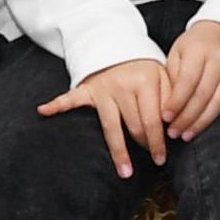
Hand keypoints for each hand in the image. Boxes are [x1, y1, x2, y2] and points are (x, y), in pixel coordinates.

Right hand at [42, 57, 171, 178]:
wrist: (120, 46)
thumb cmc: (145, 68)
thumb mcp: (164, 76)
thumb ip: (171, 97)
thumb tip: (175, 127)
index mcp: (146, 80)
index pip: (153, 119)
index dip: (159, 140)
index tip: (163, 157)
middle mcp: (123, 85)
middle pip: (134, 126)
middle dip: (145, 145)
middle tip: (153, 159)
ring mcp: (103, 88)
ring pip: (111, 126)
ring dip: (119, 152)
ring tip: (126, 172)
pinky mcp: (87, 89)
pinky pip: (71, 98)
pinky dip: (57, 104)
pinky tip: (43, 111)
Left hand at [162, 19, 219, 140]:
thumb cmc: (194, 46)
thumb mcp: (177, 53)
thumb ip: (172, 78)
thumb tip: (166, 109)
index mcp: (199, 49)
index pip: (187, 81)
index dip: (176, 102)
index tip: (165, 118)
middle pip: (203, 95)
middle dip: (186, 118)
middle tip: (174, 133)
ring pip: (218, 102)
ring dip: (201, 122)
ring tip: (186, 134)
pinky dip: (213, 116)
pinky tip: (201, 125)